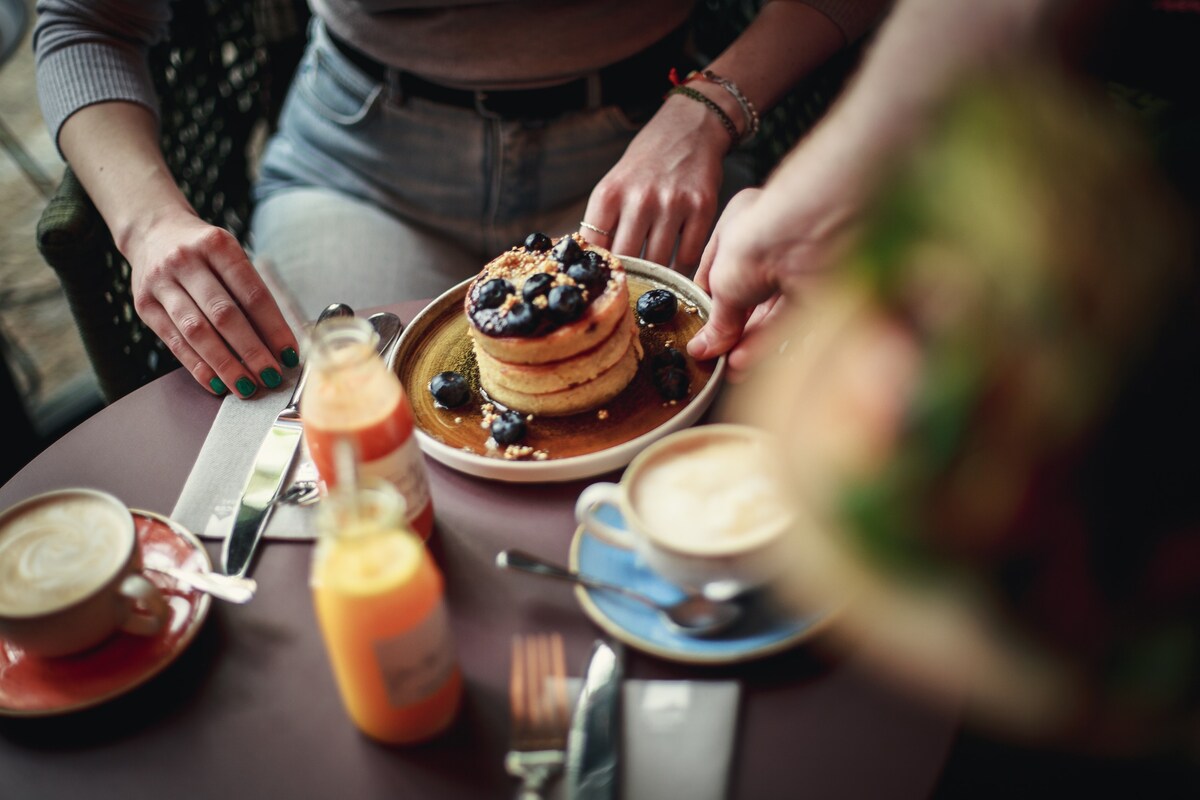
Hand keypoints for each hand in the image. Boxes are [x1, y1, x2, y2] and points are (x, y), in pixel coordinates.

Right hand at [126, 210, 298, 397]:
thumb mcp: (229, 256)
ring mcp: (161, 283)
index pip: (252, 293)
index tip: (289, 354)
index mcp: (217, 245)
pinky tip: (217, 383)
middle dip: (252, 351)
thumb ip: (250, 292)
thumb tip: (277, 342)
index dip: (274, 328)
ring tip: (246, 385)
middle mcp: (186, 261)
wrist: (152, 232)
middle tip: (271, 376)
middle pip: (224, 314)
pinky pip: (174, 342)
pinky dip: (198, 366)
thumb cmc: (203, 251)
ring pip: (197, 332)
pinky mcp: (145, 305)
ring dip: (225, 364)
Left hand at [578, 94, 728, 271]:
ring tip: (654, 281)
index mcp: (610, 194)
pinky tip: (676, 268)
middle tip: (632, 286)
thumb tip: (596, 264)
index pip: (595, 247)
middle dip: (628, 276)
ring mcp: (672, 203)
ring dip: (655, 276)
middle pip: (627, 259)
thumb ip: (605, 221)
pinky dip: (681, 268)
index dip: (600, 267)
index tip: (605, 279)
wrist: (689, 127)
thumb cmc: (648, 161)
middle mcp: (639, 198)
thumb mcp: (615, 184)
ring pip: (658, 262)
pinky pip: (687, 255)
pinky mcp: (702, 207)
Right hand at [688, 181, 856, 377]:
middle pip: (745, 296)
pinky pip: (789, 321)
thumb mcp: (721, 282)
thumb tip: (703, 347)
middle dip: (730, 330)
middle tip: (715, 357)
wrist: (810, 235)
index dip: (708, 304)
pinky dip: (767, 342)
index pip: (719, 272)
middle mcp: (769, 246)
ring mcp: (794, 268)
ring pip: (768, 313)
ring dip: (747, 342)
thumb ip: (716, 319)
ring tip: (730, 368)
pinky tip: (746, 361)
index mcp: (739, 228)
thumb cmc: (759, 237)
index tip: (700, 333)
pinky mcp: (816, 291)